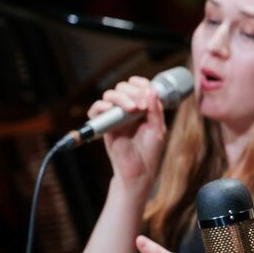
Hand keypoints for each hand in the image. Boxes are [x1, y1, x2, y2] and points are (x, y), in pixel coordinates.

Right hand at [90, 76, 166, 194]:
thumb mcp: (158, 128)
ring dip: (121, 97)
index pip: (138, 86)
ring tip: (132, 108)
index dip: (140, 83)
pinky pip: (96, 110)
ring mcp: (115, 116)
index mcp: (142, 107)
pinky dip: (101, 106)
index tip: (147, 88)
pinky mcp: (104, 125)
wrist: (139, 169)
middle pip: (123, 87)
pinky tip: (110, 109)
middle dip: (133, 92)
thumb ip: (155, 110)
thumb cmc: (150, 150)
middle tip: (142, 106)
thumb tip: (152, 90)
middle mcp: (127, 109)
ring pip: (110, 95)